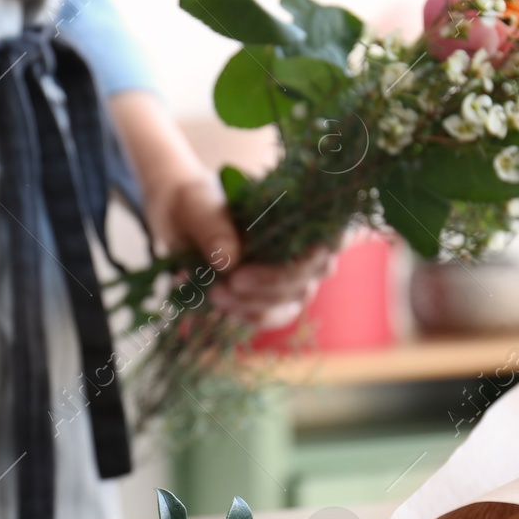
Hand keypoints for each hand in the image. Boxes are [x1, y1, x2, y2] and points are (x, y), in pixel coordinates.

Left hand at [108, 91, 335, 329]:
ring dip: (255, 302)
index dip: (319, 249)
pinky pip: (274, 316)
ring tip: (217, 292)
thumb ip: (213, 227)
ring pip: (293, 299)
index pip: (334, 234)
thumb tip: (230, 261)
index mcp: (303, 210)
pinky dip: (249, 314)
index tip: (282, 252)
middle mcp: (308, 245)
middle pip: (310, 272)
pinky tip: (224, 304)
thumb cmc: (200, 203)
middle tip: (232, 280)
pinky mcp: (277, 299)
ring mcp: (296, 276)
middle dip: (271, 282)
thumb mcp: (198, 204)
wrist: (183, 223)